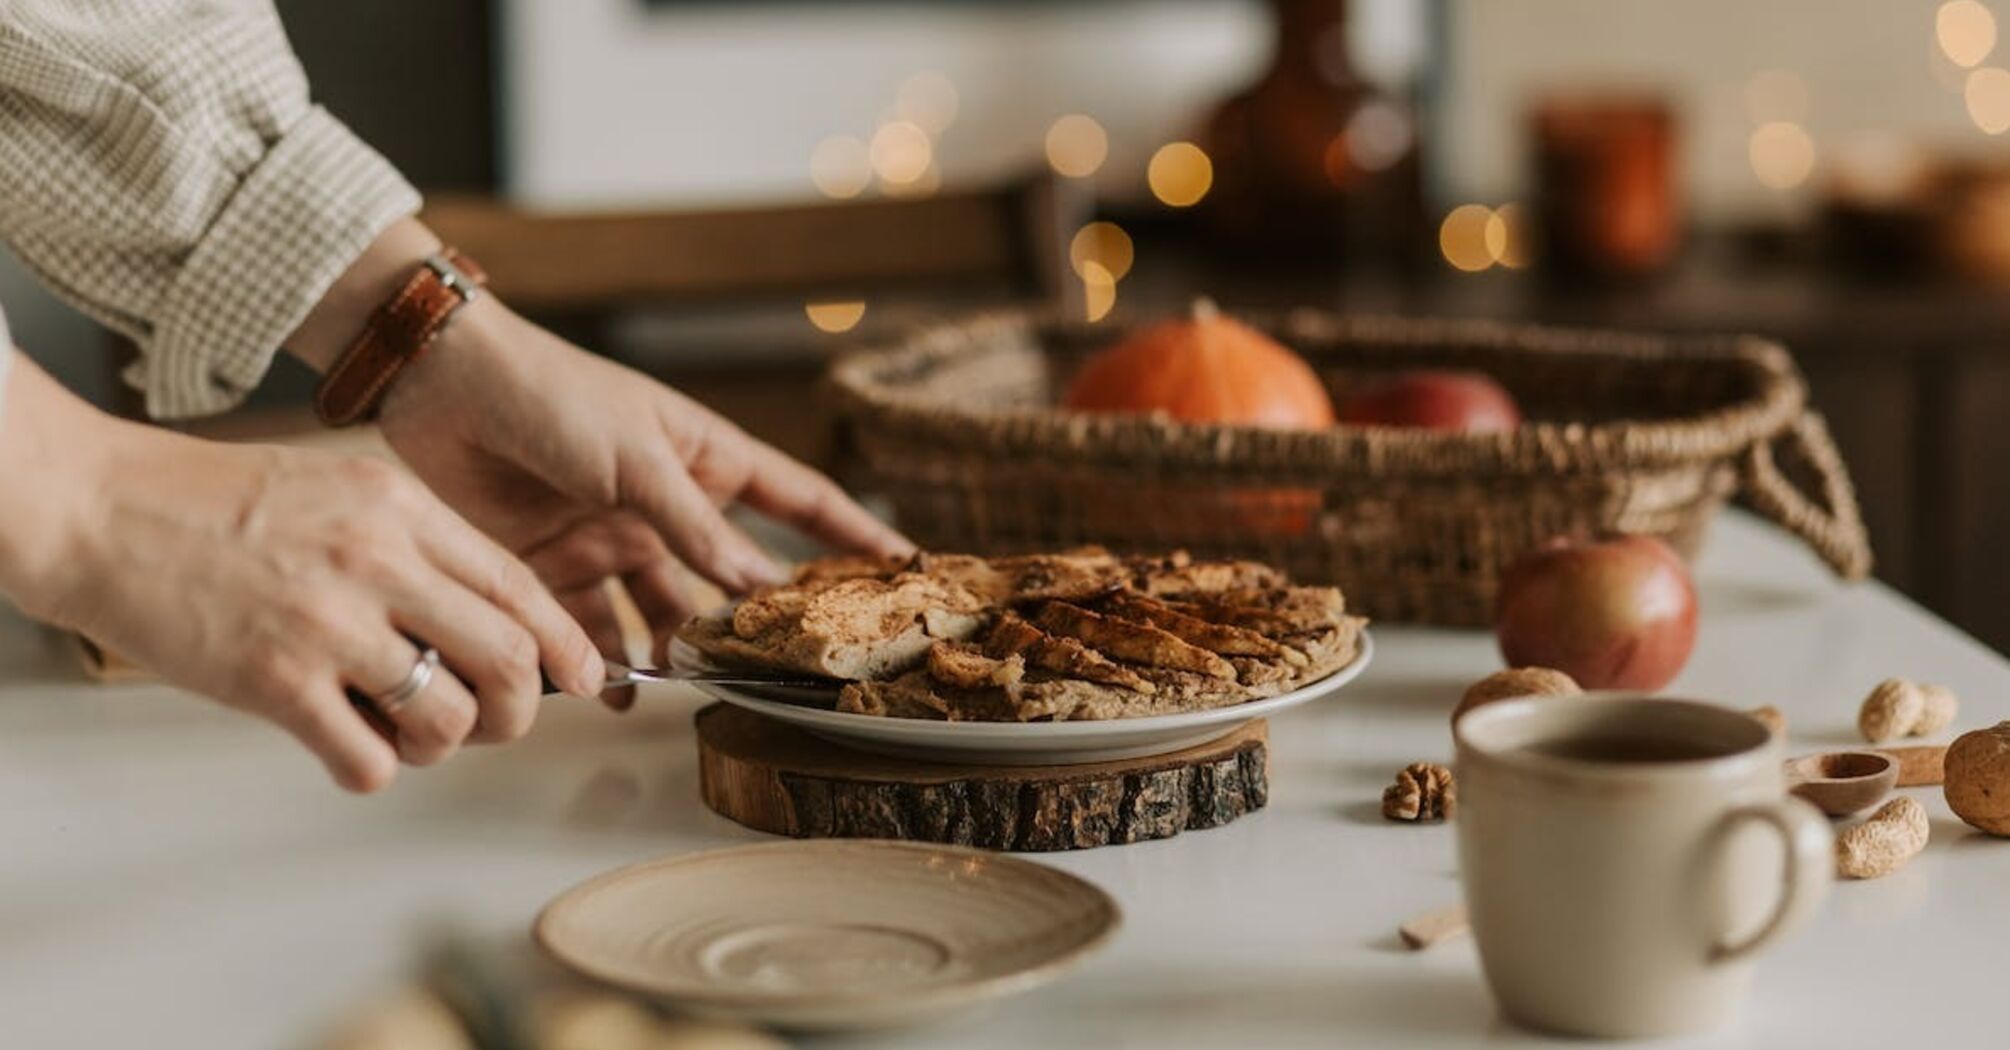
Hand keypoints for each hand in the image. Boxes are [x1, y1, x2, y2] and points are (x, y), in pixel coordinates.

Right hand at [0, 362, 603, 791]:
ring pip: (449, 718)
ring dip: (443, 744)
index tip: (583, 678)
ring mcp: (328, 623)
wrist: (101, 510)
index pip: (521, 587)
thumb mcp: (342, 488)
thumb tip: (486, 616)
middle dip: (519, 709)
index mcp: (401, 508)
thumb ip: (415, 544)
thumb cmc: (213, 503)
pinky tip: (347, 747)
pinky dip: (374, 769)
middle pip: (508, 658)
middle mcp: (378, 561)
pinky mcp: (275, 681)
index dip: (564, 645)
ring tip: (406, 731)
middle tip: (496, 721)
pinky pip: (370, 759)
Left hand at [373, 297, 912, 661]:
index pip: (796, 502)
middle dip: (754, 621)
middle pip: (730, 575)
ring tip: (682, 684)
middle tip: (782, 668)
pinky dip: (598, 660)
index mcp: (704, 460)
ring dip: (672, 649)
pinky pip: (590, 626)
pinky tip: (608, 689)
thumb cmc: (552, 394)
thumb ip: (694, 525)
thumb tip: (757, 583)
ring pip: (662, 612)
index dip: (851, 533)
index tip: (904, 566)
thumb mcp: (637, 457)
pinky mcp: (553, 565)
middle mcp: (667, 505)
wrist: (442, 386)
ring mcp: (612, 538)